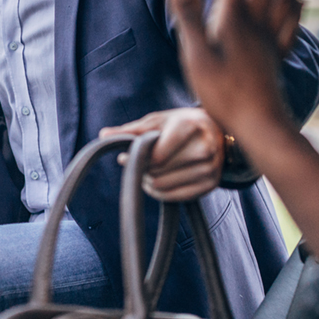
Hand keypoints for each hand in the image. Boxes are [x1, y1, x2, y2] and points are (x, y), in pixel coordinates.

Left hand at [100, 108, 224, 200]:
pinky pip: (176, 197)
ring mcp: (211, 168)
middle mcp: (205, 148)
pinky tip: (157, 182)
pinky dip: (161, 193)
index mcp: (190, 127)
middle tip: (138, 164)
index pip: (157, 156)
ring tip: (148, 171)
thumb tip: (103, 135)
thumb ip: (131, 130)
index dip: (137, 159)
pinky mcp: (211, 184)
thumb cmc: (181, 124)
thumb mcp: (157, 121)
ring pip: (165, 187)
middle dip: (142, 170)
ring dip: (149, 182)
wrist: (216, 130)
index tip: (125, 156)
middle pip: (159, 173)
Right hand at [168, 0, 313, 145]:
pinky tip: (301, 1)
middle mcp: (256, 22)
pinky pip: (292, 24)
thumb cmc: (222, 94)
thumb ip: (189, 13)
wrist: (259, 127)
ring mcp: (270, 39)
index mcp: (234, 18)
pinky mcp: (277, 56)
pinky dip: (298, 6)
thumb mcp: (196, 54)